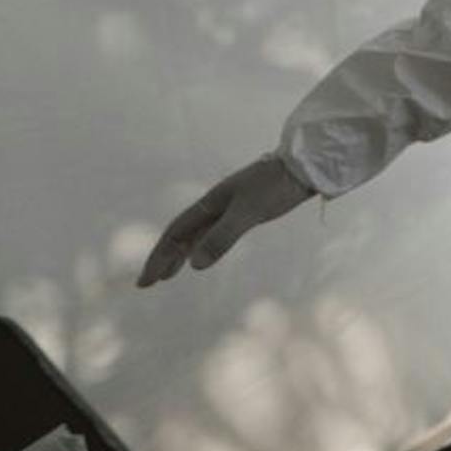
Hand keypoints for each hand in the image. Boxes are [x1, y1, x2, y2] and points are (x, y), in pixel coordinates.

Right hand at [136, 153, 313, 286]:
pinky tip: (201, 257)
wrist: (304, 167)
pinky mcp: (245, 211)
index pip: (175, 233)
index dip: (158, 256)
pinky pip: (213, 233)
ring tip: (167, 275)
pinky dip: (202, 247)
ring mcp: (229, 208)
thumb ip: (222, 237)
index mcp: (210, 202)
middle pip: (180, 234)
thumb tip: (194, 266)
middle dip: (162, 258)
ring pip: (196, 235)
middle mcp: (214, 204)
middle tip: (147, 283)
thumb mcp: (248, 212)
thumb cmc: (276, 186)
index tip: (146, 281)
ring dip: (179, 255)